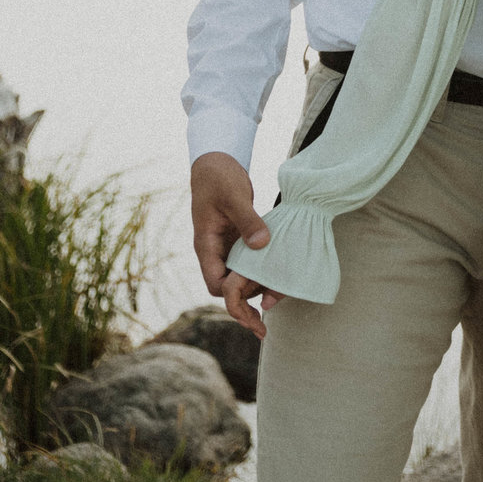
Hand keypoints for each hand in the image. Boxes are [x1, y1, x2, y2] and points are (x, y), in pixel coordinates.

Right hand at [190, 151, 282, 338]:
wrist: (215, 161)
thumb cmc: (219, 177)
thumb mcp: (234, 197)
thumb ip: (248, 221)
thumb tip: (263, 245)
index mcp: (206, 245)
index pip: (215, 283)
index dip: (232, 298)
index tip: (254, 307)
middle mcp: (214, 250)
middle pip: (227, 287)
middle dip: (244, 303)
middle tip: (266, 320)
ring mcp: (225, 245)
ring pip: (238, 276)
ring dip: (254, 287)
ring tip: (277, 299)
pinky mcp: (237, 238)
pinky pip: (247, 261)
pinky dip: (259, 269)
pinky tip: (277, 274)